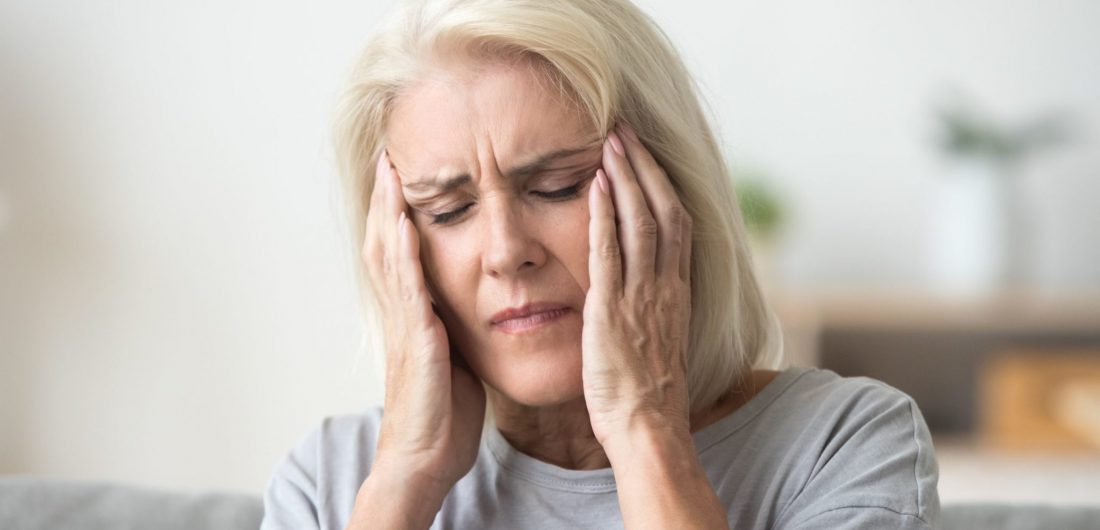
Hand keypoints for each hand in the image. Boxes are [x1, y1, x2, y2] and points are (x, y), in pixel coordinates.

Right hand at [360, 150, 485, 496]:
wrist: (426, 455)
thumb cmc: (443, 411)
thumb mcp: (451, 356)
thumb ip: (452, 324)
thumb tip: (470, 303)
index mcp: (413, 314)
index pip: (401, 252)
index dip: (398, 212)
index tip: (403, 174)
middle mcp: (402, 312)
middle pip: (384, 242)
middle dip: (386, 199)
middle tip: (388, 156)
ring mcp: (404, 323)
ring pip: (388, 255)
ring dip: (388, 210)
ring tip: (391, 170)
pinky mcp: (416, 339)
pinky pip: (407, 287)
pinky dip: (402, 251)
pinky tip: (404, 221)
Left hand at [582, 123, 693, 449]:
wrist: (648, 426)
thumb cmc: (649, 393)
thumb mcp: (659, 340)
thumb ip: (654, 308)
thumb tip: (645, 289)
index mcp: (677, 292)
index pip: (676, 223)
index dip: (661, 185)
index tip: (645, 156)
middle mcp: (665, 286)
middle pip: (664, 210)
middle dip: (644, 167)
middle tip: (626, 131)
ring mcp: (641, 296)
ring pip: (641, 222)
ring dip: (625, 178)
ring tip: (611, 142)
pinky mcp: (612, 310)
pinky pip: (609, 252)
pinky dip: (603, 214)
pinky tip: (594, 186)